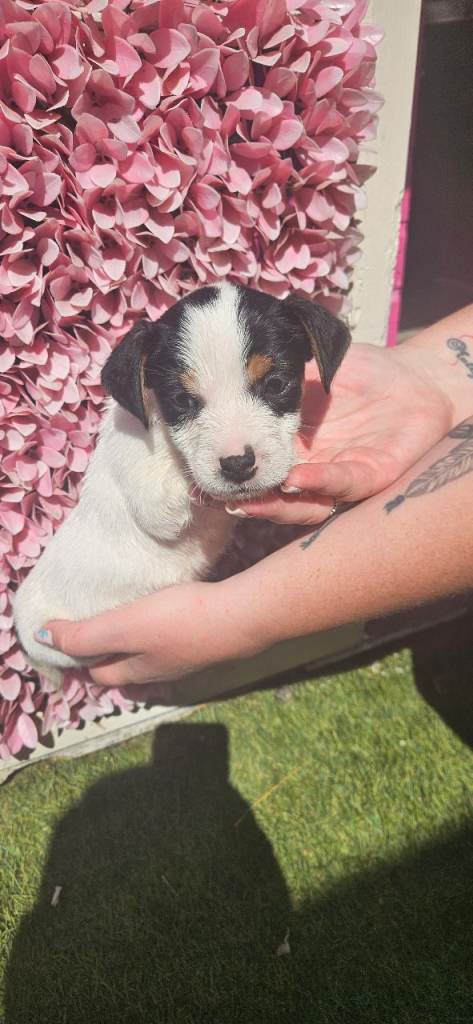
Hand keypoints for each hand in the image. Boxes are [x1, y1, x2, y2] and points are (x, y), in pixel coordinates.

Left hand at [40, 579, 262, 687]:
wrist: (240, 618)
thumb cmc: (178, 620)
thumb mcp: (123, 627)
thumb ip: (85, 635)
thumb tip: (45, 638)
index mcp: (136, 671)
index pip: (100, 675)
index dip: (81, 663)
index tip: (70, 645)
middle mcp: (160, 674)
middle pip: (126, 675)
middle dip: (107, 664)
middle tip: (94, 642)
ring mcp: (187, 662)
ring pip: (152, 666)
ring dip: (136, 656)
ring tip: (128, 636)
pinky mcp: (207, 645)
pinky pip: (176, 650)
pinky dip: (163, 644)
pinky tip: (170, 628)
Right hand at [227, 342, 453, 524]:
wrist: (415, 378)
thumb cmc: (361, 373)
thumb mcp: (304, 366)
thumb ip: (272, 370)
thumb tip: (220, 358)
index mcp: (288, 448)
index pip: (250, 467)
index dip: (224, 472)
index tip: (193, 471)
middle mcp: (309, 470)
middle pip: (269, 495)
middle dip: (241, 497)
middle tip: (211, 495)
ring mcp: (338, 479)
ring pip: (302, 504)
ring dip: (274, 504)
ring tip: (248, 498)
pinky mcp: (371, 478)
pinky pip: (342, 485)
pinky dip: (319, 483)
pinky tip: (298, 478)